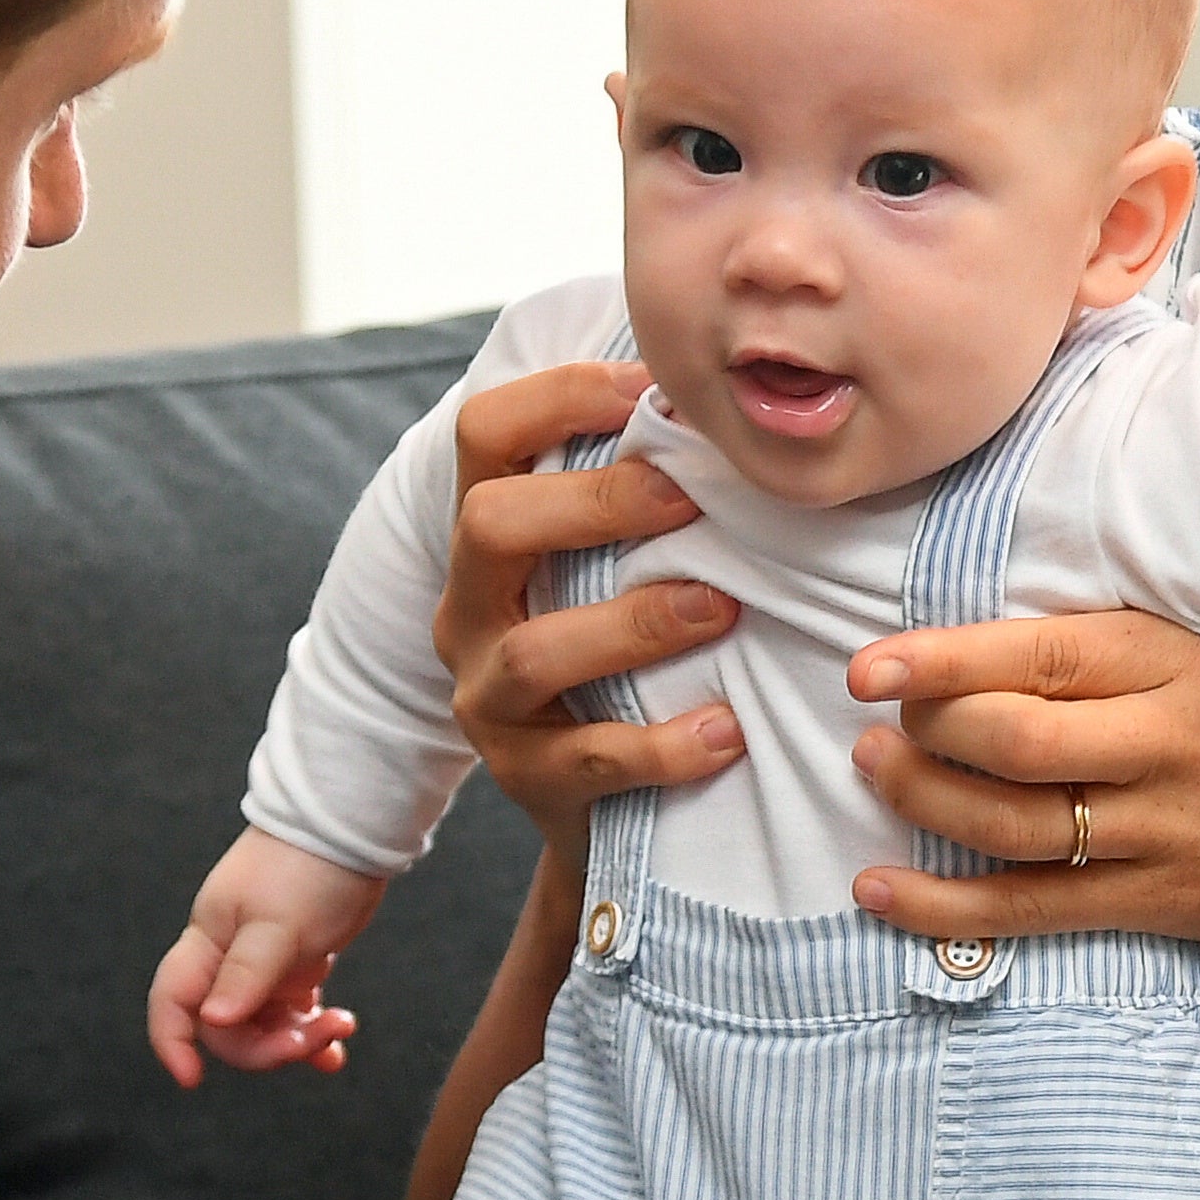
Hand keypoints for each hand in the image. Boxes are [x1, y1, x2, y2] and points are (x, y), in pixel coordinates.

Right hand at [147, 827, 384, 1087]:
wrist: (352, 827)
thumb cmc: (309, 867)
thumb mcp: (278, 924)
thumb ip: (246, 973)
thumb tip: (213, 1020)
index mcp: (210, 942)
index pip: (173, 1001)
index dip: (173, 1041)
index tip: (193, 1079)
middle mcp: (229, 957)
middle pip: (227, 1027)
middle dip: (268, 1046)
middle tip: (316, 1037)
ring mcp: (263, 962)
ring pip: (263, 1024)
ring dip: (298, 1040)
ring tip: (340, 1028)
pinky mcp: (296, 962)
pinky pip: (294, 1012)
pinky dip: (312, 1030)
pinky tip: (337, 1046)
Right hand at [435, 360, 746, 858]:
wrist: (605, 810)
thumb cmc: (628, 652)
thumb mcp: (615, 565)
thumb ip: (646, 491)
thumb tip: (731, 395)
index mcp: (488, 536)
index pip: (485, 433)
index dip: (559, 395)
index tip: (650, 389)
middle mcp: (469, 607)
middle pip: (488, 523)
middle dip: (594, 502)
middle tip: (690, 499)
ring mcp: (487, 697)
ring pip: (533, 651)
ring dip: (636, 624)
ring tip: (721, 610)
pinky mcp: (525, 778)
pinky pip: (586, 759)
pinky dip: (661, 745)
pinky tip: (726, 732)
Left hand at [840, 610, 1199, 946]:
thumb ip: (1116, 648)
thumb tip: (992, 639)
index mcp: (1173, 665)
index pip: (1039, 656)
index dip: (942, 661)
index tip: (871, 666)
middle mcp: (1164, 747)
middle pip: (1014, 743)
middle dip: (924, 733)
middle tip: (875, 721)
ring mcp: (1163, 832)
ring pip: (1012, 825)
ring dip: (922, 802)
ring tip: (873, 774)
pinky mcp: (1161, 903)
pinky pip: (1033, 911)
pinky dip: (946, 907)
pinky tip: (881, 890)